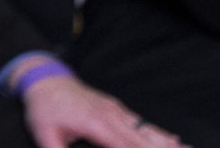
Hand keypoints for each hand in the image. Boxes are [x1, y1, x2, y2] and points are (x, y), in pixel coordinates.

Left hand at [21, 70, 183, 147]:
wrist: (45, 79)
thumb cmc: (44, 107)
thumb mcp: (44, 134)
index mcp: (96, 124)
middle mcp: (112, 116)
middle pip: (143, 142)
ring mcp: (117, 111)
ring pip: (148, 131)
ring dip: (167, 144)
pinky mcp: (117, 108)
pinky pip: (142, 122)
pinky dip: (160, 133)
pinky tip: (175, 141)